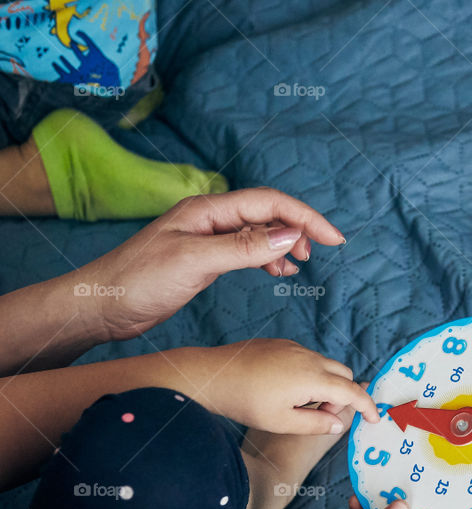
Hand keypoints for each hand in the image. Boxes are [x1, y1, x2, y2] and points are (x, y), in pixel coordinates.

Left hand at [84, 187, 345, 340]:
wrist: (101, 305)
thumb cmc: (137, 280)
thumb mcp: (195, 262)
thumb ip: (242, 247)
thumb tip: (286, 235)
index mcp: (207, 209)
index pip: (268, 203)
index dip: (305, 217)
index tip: (333, 238)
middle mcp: (209, 218)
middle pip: (267, 213)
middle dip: (298, 228)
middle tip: (320, 253)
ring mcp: (206, 238)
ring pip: (258, 232)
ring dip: (283, 244)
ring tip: (299, 264)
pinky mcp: (203, 260)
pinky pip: (245, 250)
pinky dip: (266, 258)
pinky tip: (277, 270)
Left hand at [204, 337, 378, 433]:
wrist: (212, 375)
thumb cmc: (245, 402)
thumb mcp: (282, 422)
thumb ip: (315, 425)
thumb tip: (336, 424)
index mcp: (313, 378)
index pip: (351, 392)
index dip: (366, 406)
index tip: (374, 418)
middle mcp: (308, 357)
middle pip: (343, 374)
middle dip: (343, 395)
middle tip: (322, 416)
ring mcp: (294, 347)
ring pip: (325, 365)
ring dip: (325, 385)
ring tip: (301, 405)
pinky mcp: (280, 344)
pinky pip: (307, 358)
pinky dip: (310, 374)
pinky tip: (286, 390)